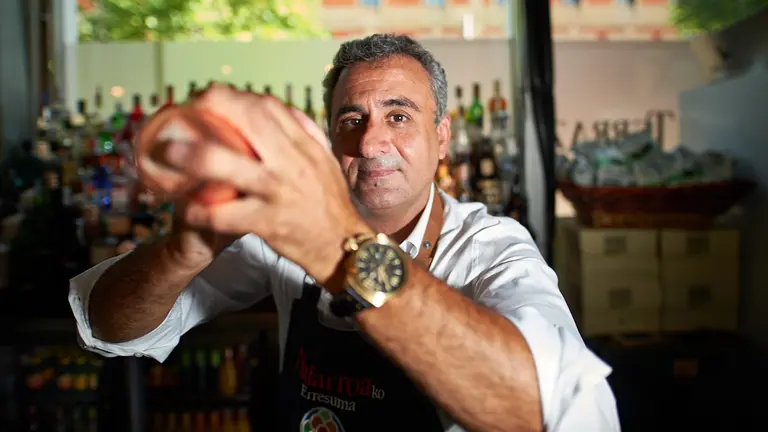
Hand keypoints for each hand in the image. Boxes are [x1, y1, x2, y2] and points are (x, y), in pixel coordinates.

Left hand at [161, 85, 369, 284]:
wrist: (345, 248)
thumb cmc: (330, 204)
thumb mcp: (325, 162)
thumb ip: (307, 134)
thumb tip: (284, 111)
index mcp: (304, 146)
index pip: (268, 106)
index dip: (234, 96)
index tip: (210, 97)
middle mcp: (291, 163)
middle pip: (249, 118)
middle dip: (212, 106)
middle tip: (183, 111)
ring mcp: (278, 192)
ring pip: (228, 164)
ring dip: (192, 155)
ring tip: (167, 152)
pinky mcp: (269, 223)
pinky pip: (225, 215)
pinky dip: (200, 212)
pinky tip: (185, 209)